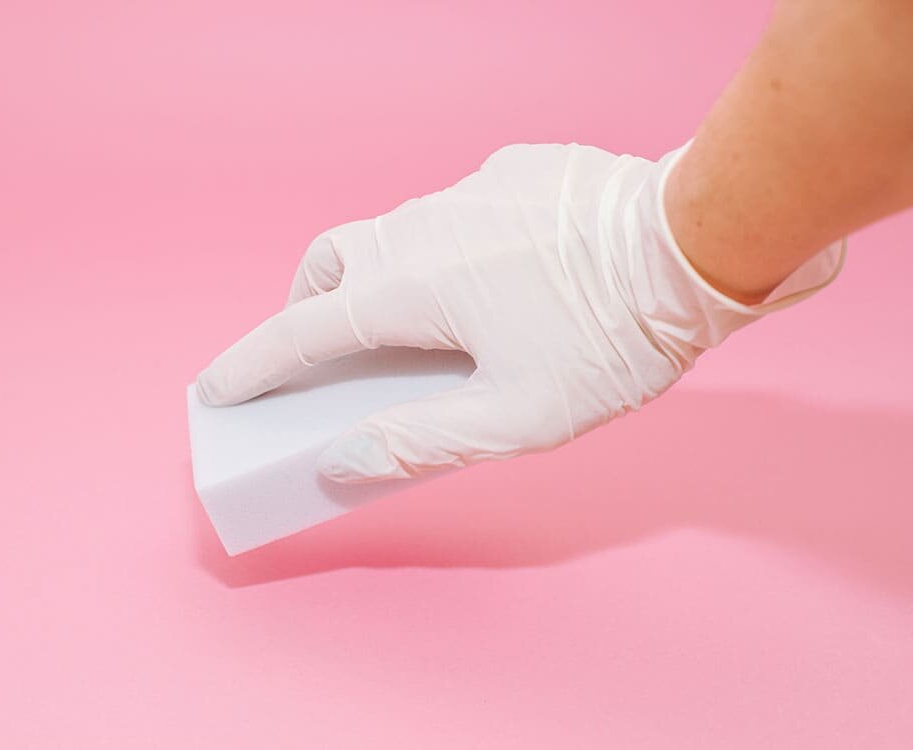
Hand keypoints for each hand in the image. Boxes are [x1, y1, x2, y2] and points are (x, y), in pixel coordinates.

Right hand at [196, 142, 844, 482]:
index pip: (302, 331)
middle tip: (318, 355)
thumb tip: (341, 459)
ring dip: (373, 277)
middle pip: (331, 265)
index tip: (218, 385)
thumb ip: (419, 441)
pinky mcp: (510, 171)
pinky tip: (487, 279)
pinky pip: (450, 212)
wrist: (694, 242)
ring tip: (404, 325)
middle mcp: (422, 225)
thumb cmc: (612, 337)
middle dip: (305, 309)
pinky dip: (438, 249)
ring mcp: (467, 189)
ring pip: (389, 232)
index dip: (253, 364)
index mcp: (411, 286)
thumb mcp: (517, 416)